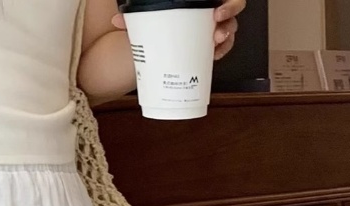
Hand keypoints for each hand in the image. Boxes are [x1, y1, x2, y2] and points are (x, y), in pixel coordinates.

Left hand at [111, 0, 244, 59]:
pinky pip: (223, 47)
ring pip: (230, 29)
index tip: (217, 11)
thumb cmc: (160, 22)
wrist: (159, 39)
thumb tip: (117, 21)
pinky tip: (214, 56)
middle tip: (217, 32)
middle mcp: (211, 10)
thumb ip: (136, 18)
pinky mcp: (211, 44)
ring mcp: (213, 27)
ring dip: (226, 39)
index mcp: (201, 0)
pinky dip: (221, 52)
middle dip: (229, 20)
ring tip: (215, 45)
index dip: (229, 4)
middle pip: (233, 11)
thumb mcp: (152, 17)